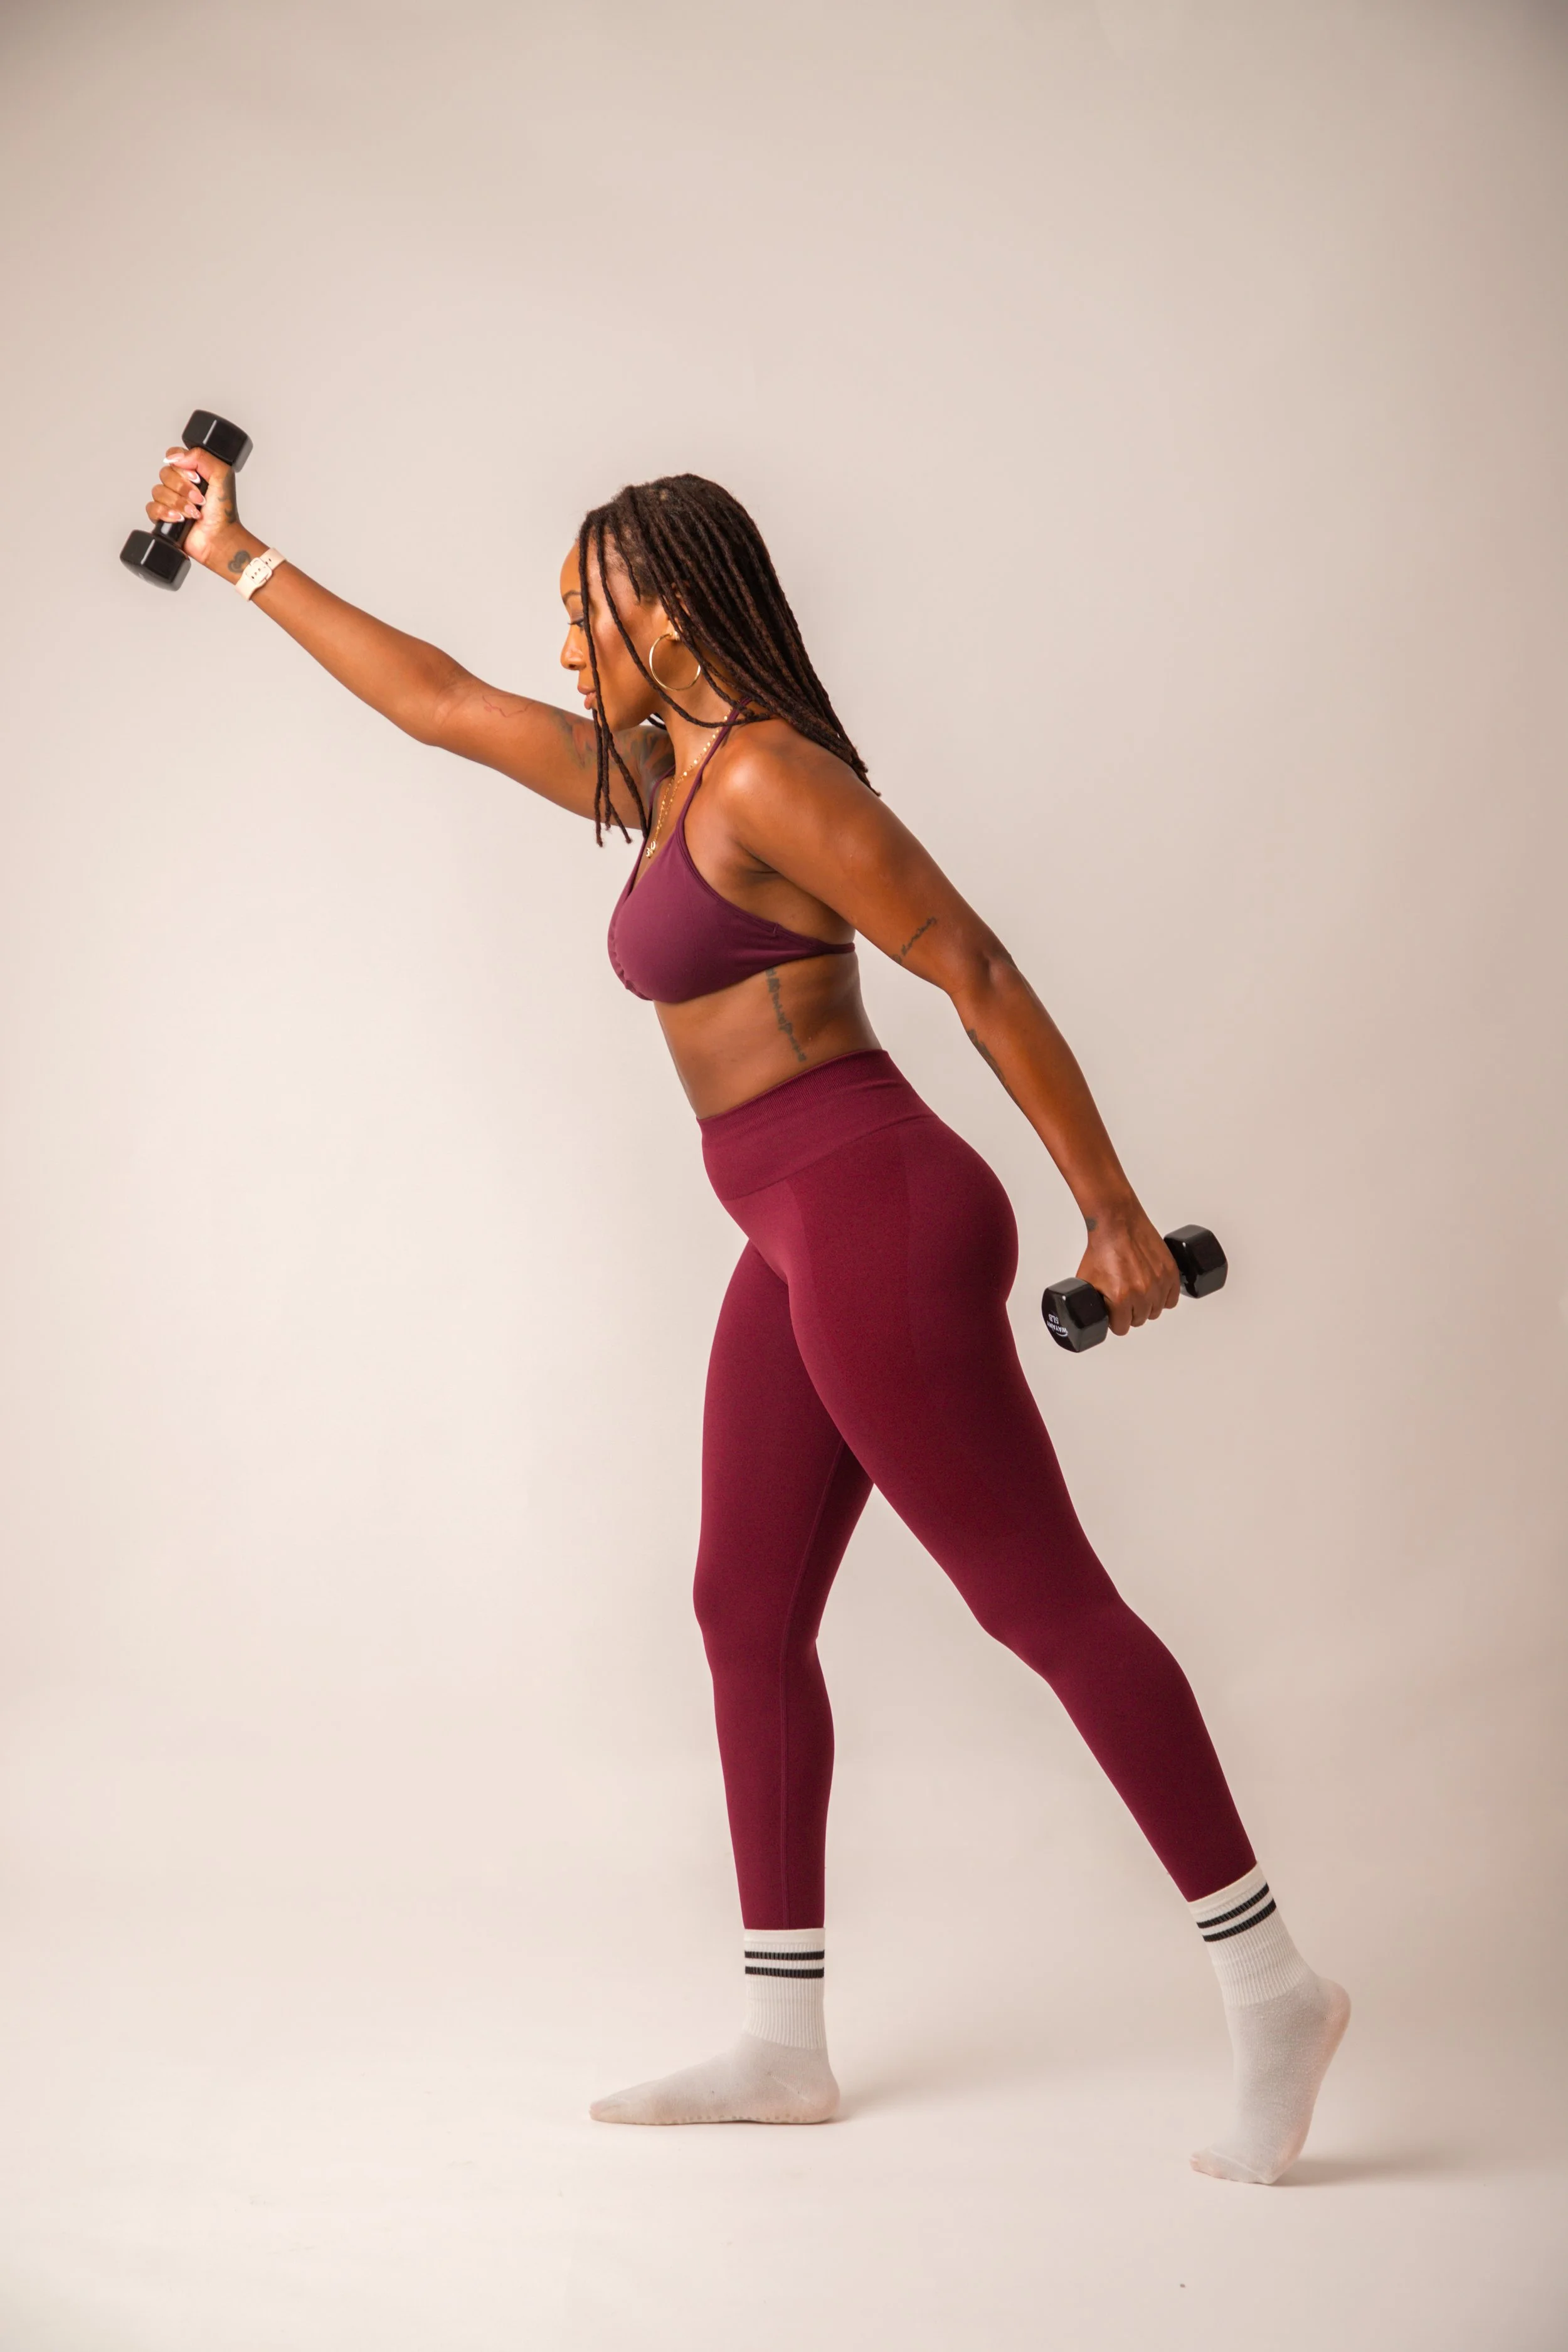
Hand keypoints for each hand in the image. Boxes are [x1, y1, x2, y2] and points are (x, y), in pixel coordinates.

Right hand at [144, 445, 253, 578]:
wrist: (219, 537)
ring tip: (194, 513)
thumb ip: (202, 457)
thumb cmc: (223, 511)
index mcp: (191, 471)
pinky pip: (151, 507)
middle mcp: (178, 484)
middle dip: (184, 488)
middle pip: (165, 473)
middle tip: (200, 500)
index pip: (173, 456)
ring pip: (158, 491)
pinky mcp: (162, 516)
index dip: (182, 467)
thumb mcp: (222, 475)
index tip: (197, 479)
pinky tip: (179, 519)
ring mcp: (169, 500)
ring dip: (178, 503)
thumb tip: (177, 456)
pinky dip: (165, 513)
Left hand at [1076, 1206, 1180, 1336]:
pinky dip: (1164, 1298)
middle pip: (1140, 1320)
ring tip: (1138, 1294)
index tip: (1114, 1314)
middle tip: (1124, 1301)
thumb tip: (1093, 1314)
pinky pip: (1172, 1299)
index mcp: (1120, 1298)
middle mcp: (1142, 1293)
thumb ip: (1092, 1302)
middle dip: (1130, 1314)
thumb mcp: (1087, 1281)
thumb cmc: (1102, 1249)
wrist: (1118, 1225)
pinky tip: (1154, 1292)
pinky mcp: (1170, 1273)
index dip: (1115, 1322)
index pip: (1122, 1328)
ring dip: (1147, 1307)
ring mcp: (1159, 1283)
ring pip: (1156, 1311)